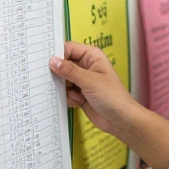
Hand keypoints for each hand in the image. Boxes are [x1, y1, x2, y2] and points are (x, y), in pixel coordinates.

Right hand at [49, 42, 168, 168]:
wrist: (120, 121)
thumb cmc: (112, 97)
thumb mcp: (90, 82)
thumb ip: (70, 71)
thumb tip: (52, 61)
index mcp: (91, 56)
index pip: (68, 48)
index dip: (58, 55)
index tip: (47, 63)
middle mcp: (85, 66)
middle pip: (63, 64)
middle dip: (60, 75)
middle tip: (61, 83)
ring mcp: (82, 80)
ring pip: (62, 79)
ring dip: (66, 89)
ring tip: (78, 96)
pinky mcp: (79, 93)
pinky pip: (65, 92)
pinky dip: (69, 98)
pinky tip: (80, 102)